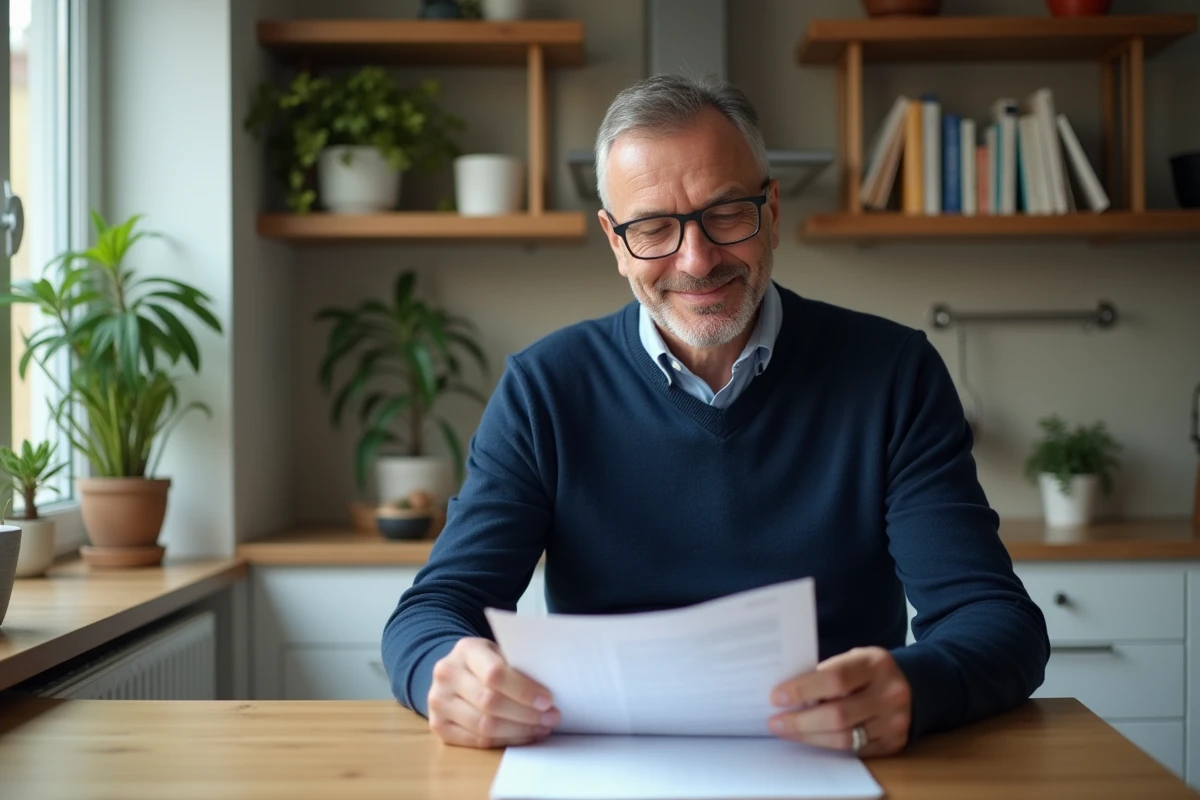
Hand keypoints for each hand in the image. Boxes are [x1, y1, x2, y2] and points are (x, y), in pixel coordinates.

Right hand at [427, 637, 560, 748]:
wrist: (453, 671)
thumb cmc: (486, 661)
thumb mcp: (500, 651)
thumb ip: (517, 666)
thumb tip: (549, 693)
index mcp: (466, 650)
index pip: (495, 674)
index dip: (523, 690)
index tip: (548, 700)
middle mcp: (446, 675)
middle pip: (490, 703)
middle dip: (526, 714)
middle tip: (551, 718)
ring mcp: (439, 703)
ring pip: (484, 726)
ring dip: (519, 731)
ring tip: (541, 728)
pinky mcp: (439, 727)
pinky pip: (477, 742)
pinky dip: (505, 742)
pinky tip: (523, 736)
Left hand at [767, 646, 911, 756]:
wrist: (915, 686)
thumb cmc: (870, 671)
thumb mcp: (854, 659)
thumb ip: (827, 672)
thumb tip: (788, 695)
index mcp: (876, 664)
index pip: (835, 679)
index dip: (803, 690)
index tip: (777, 697)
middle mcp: (890, 693)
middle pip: (838, 715)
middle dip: (801, 721)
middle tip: (775, 722)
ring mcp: (895, 721)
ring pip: (845, 738)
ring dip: (810, 737)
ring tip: (787, 732)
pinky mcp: (894, 743)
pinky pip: (855, 750)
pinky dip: (828, 745)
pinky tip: (811, 738)